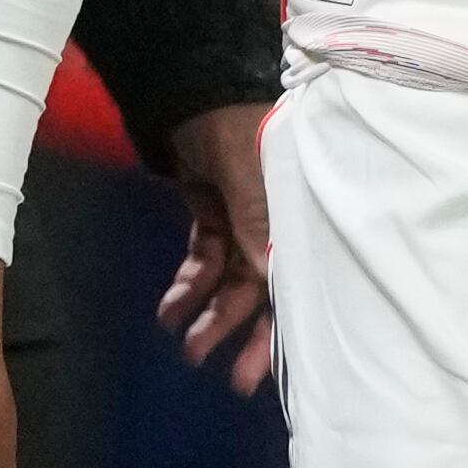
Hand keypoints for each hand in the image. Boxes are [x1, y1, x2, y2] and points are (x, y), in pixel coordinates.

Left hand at [156, 102, 274, 392]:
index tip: (267, 370)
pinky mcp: (214, 213)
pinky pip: (204, 259)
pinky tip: (169, 310)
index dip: (282, 325)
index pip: (296, 279)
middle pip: (263, 289)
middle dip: (243, 332)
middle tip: (230, 382)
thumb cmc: (234, 126)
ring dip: (209, 313)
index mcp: (298, 213)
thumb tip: (267, 282)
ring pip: (230, 279)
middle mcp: (276, 221)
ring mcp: (243, 218)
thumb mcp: (250, 174)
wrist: (192, 86)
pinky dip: (188, 285)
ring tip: (186, 348)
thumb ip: (256, 225)